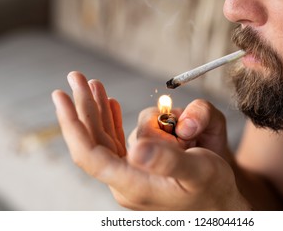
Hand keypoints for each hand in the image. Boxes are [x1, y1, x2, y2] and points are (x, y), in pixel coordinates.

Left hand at [52, 71, 249, 209]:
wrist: (220, 203)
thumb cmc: (213, 188)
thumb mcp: (198, 171)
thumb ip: (168, 161)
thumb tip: (136, 147)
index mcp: (133, 184)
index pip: (89, 154)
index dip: (72, 125)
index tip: (61, 97)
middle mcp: (126, 180)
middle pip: (94, 140)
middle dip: (84, 107)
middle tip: (76, 78)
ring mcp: (131, 173)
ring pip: (105, 138)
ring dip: (99, 110)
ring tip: (93, 85)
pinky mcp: (140, 167)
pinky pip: (119, 141)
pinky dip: (113, 120)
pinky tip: (111, 104)